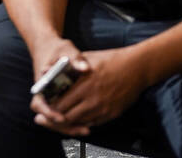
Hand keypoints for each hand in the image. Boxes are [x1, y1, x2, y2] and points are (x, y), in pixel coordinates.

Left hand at [31, 46, 148, 136]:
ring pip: (79, 122)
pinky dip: (84, 122)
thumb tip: (51, 70)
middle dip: (57, 116)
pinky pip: (93, 123)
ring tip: (63, 116)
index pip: (60, 103)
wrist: (136, 68)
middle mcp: (92, 99)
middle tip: (50, 114)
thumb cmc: (110, 60)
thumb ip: (69, 67)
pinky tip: (79, 116)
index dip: (51, 106)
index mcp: (83, 85)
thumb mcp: (86, 59)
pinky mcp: (112, 114)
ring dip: (70, 120)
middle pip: (67, 116)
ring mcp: (103, 108)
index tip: (46, 105)